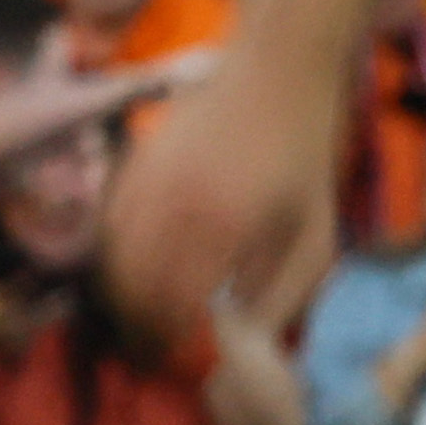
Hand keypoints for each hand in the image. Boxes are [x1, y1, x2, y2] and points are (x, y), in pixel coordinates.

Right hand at [103, 56, 342, 353]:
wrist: (275, 74)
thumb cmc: (304, 156)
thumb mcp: (315, 230)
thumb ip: (282, 289)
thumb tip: (243, 334)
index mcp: (224, 225)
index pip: (177, 302)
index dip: (175, 335)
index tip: (183, 350)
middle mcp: (174, 205)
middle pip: (135, 289)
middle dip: (146, 322)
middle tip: (162, 341)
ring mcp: (146, 181)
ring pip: (115, 260)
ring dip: (129, 294)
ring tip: (153, 311)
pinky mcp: (131, 164)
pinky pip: (110, 226)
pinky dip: (119, 255)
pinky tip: (146, 266)